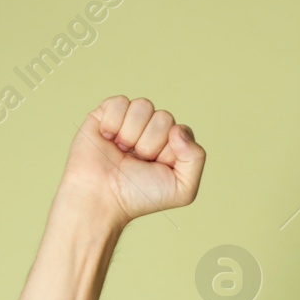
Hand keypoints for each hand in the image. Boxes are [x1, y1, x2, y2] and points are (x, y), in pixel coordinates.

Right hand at [58, 95, 204, 225]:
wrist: (102, 198)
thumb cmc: (140, 196)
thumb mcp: (183, 188)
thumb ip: (196, 157)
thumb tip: (178, 129)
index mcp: (171, 145)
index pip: (182, 130)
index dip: (170, 150)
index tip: (156, 167)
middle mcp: (151, 130)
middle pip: (164, 117)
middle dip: (150, 144)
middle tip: (136, 161)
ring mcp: (128, 121)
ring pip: (143, 106)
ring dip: (131, 133)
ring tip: (122, 151)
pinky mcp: (105, 114)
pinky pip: (120, 102)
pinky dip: (113, 123)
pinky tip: (108, 139)